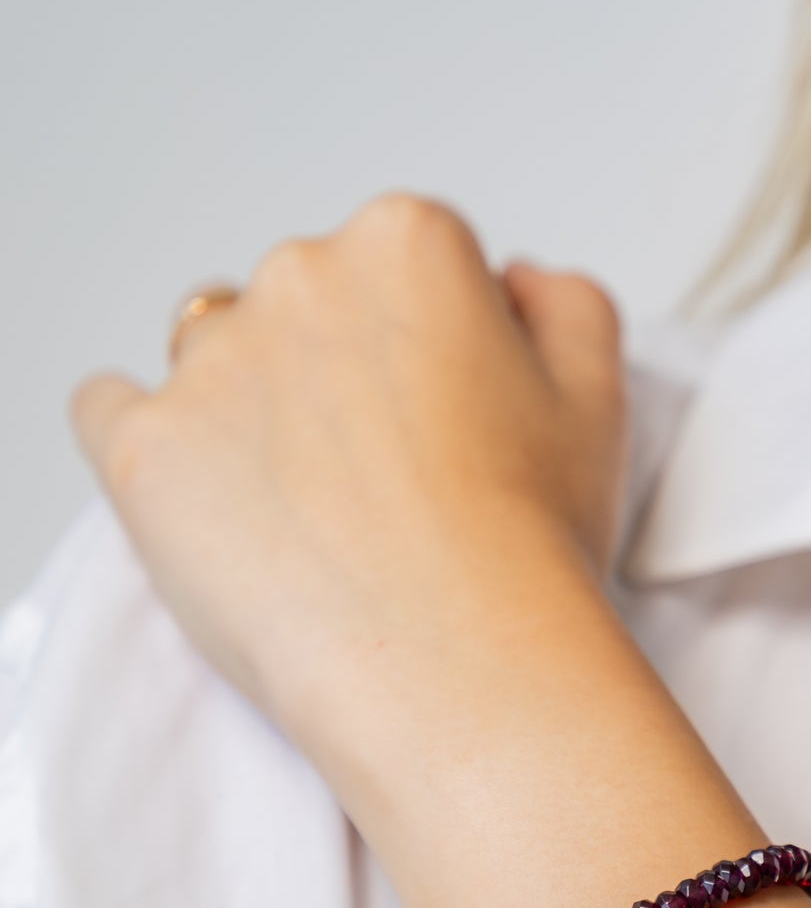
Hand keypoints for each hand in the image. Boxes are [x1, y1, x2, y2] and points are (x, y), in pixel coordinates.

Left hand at [68, 190, 627, 729]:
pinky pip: (112, 409)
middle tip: (391, 471)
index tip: (453, 412)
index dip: (440, 343)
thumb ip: (568, 303)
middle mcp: (299, 278)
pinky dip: (156, 441)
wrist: (458, 661)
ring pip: (217, 354)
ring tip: (314, 506)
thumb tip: (515, 283)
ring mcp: (209, 362)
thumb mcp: (600, 397)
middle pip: (308, 299)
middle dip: (342, 366)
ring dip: (254, 405)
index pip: (410, 260)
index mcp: (409, 247)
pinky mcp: (145, 446)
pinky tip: (216, 494)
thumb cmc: (531, 541)